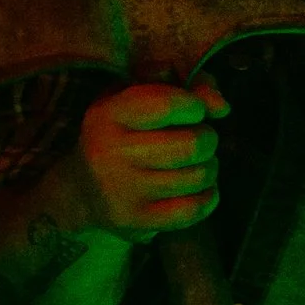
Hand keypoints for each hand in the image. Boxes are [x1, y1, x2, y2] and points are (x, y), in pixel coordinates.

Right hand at [65, 81, 229, 239]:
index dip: (194, 105)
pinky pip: (195, 208)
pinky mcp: (137, 221)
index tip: (194, 110)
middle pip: (192, 145)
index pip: (166, 104)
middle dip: (207, 138)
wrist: (83, 191)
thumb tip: (221, 106)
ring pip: (199, 176)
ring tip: (196, 163)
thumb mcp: (141, 94)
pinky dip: (208, 196)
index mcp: (108, 114)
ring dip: (209, 167)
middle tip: (198, 139)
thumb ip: (186, 84)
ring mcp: (122, 191)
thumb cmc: (125, 132)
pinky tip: (199, 188)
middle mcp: (110, 153)